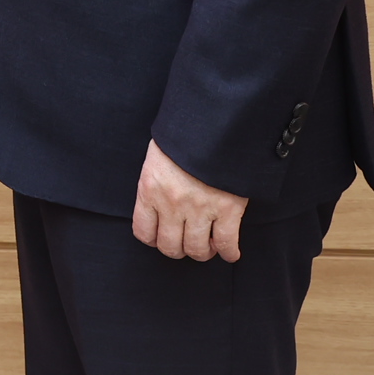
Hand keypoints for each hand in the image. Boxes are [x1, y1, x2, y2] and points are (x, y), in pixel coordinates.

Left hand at [133, 140, 246, 262]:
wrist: (213, 121)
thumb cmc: (182, 136)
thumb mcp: (157, 157)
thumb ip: (156, 183)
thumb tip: (158, 204)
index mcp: (150, 189)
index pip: (143, 232)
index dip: (154, 239)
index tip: (162, 237)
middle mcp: (171, 204)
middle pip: (170, 247)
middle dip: (178, 249)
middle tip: (186, 243)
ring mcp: (199, 208)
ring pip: (197, 249)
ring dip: (202, 252)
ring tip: (207, 246)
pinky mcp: (227, 209)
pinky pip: (226, 242)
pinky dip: (229, 252)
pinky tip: (230, 253)